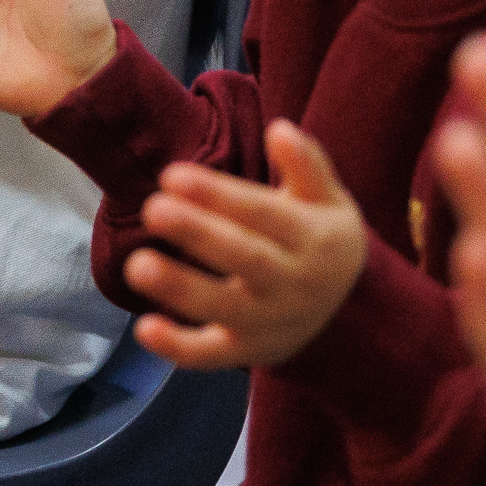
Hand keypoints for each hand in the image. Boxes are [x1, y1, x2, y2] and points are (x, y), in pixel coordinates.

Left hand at [121, 122, 371, 367]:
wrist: (348, 313)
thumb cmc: (320, 238)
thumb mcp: (329, 199)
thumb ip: (307, 164)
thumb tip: (280, 129)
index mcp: (313, 239)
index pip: (263, 214)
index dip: (218, 195)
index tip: (172, 174)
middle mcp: (293, 283)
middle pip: (244, 258)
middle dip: (197, 234)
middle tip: (152, 209)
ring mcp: (269, 322)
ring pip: (224, 309)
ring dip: (180, 289)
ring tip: (137, 265)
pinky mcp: (246, 352)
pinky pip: (212, 356)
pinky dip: (179, 348)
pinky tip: (144, 328)